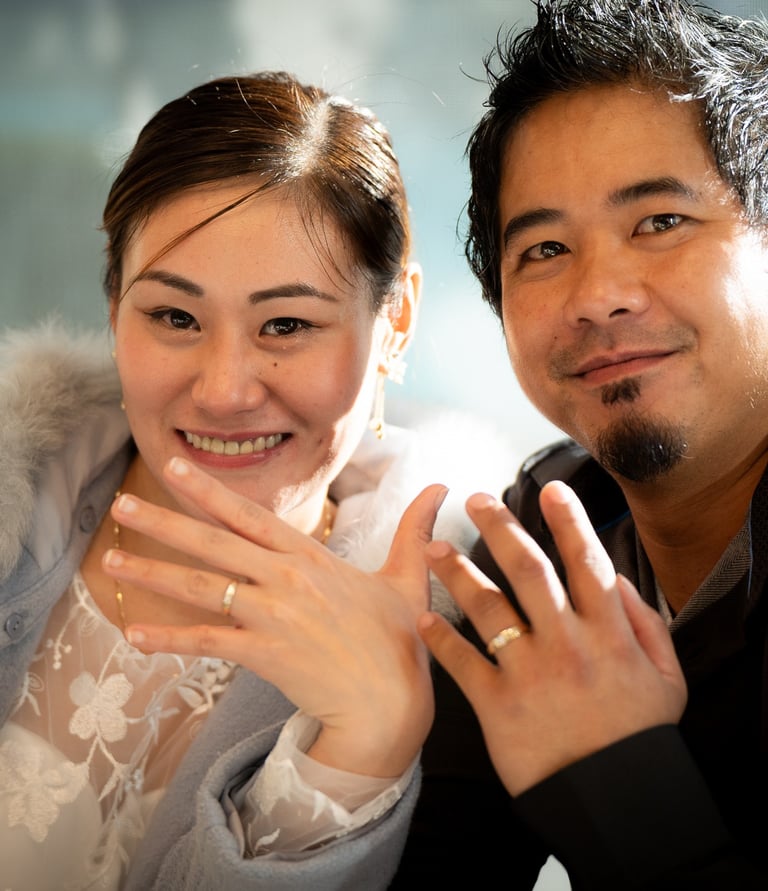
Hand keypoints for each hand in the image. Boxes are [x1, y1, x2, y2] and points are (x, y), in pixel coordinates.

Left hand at [103, 457, 446, 778]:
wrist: (390, 703)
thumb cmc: (398, 640)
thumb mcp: (407, 578)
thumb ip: (415, 528)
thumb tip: (444, 487)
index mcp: (312, 557)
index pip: (252, 514)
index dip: (210, 490)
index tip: (174, 470)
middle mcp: (285, 578)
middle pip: (215, 542)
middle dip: (165, 522)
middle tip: (123, 507)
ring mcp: (271, 615)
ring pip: (202, 587)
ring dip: (154, 574)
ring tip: (111, 563)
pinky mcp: (262, 653)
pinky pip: (206, 643)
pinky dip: (169, 640)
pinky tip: (134, 634)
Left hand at [418, 481, 686, 795]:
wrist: (614, 802)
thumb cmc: (639, 737)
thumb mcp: (667, 678)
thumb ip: (647, 623)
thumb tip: (619, 580)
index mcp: (608, 634)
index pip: (586, 561)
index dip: (568, 520)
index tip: (550, 490)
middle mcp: (567, 643)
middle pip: (528, 570)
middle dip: (500, 526)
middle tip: (477, 500)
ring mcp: (530, 673)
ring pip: (487, 607)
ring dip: (457, 571)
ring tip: (433, 547)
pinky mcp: (499, 705)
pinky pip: (463, 663)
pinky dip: (440, 638)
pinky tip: (423, 616)